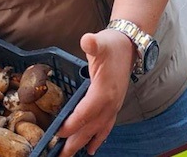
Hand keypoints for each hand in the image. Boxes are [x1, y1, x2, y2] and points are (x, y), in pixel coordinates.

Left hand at [58, 29, 135, 155]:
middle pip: (90, 127)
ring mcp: (113, 106)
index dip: (72, 124)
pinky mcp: (114, 106)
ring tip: (71, 155)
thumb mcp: (100, 42)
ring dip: (84, 143)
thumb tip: (87, 41)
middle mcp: (110, 103)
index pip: (85, 113)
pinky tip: (92, 148)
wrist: (129, 46)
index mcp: (104, 91)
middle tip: (60, 155)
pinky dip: (99, 138)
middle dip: (75, 142)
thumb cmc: (111, 45)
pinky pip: (106, 127)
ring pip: (98, 130)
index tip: (57, 132)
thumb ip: (93, 44)